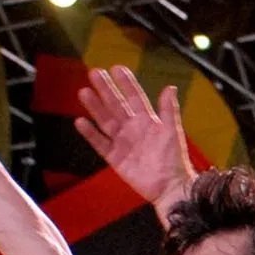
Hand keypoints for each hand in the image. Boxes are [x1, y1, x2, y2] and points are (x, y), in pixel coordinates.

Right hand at [75, 66, 194, 205]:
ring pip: (105, 121)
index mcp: (148, 121)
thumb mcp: (172, 132)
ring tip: (84, 92)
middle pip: (116, 105)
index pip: (134, 97)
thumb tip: (170, 87)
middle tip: (94, 73)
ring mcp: (123, 142)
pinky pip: (100, 143)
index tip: (116, 68)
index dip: (126, 83)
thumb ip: (169, 110)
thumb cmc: (174, 159)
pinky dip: (90, 134)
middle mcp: (133, 129)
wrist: (170, 187)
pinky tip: (80, 122)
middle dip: (105, 90)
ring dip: (95, 107)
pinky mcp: (115, 158)